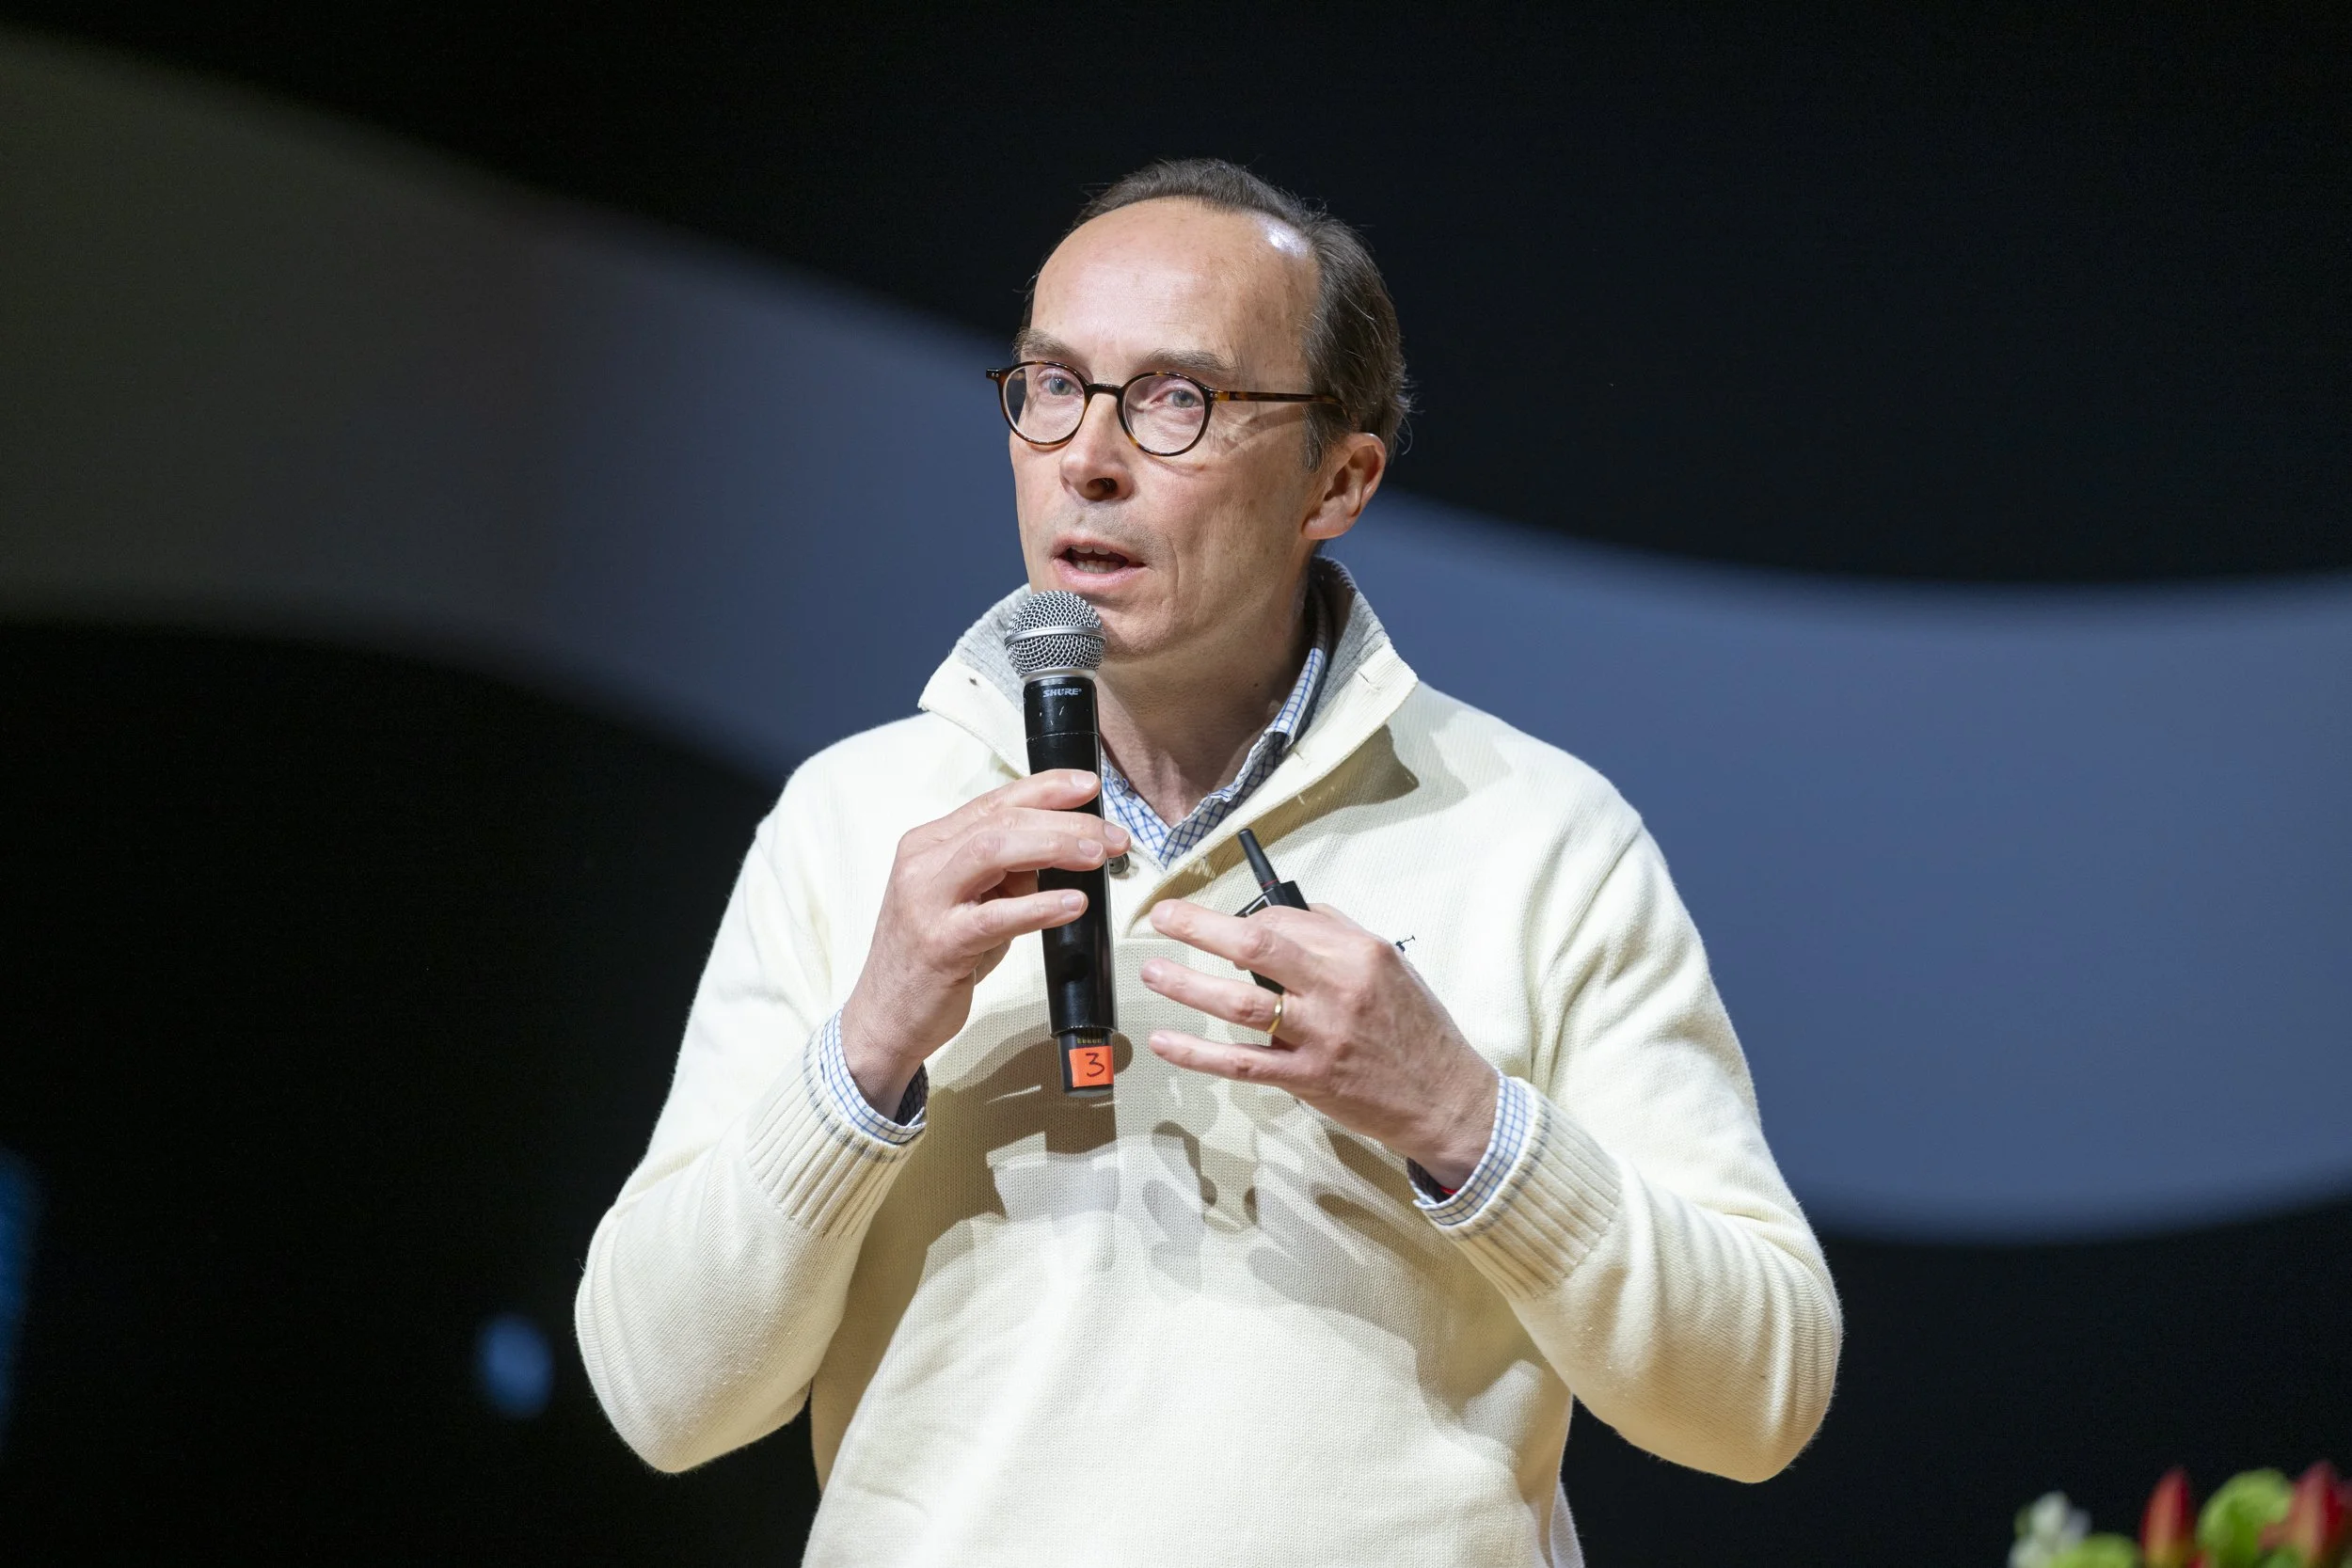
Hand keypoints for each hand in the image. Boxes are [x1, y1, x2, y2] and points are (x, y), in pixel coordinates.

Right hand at [839, 771, 1128, 1112]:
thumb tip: (1063, 849)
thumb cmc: (932, 959)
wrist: (885, 1016)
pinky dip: (1039, 906)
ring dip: (1055, 847)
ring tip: (1099, 856)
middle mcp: (922, 862)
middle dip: (1066, 821)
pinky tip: (1073, 904)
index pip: (995, 801)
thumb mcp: (968, 902)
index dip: (1047, 789)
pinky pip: (995, 916)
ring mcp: (925, 901)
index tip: (1091, 786)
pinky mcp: (939, 943)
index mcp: (929, 843)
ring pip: (993, 851)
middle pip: (1001, 820)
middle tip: (1113, 835)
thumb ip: (1006, 872)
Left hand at [1139, 900, 1498, 1189]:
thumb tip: (1291, 910)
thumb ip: (1339, 936)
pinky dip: (1197, 1052)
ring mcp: (1320, 1036)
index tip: (1214, 919)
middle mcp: (1338, 988)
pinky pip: (1242, 1063)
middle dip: (1199, 926)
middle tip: (1161, 917)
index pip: (1285, 918)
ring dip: (1188, 985)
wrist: (1445, 1097)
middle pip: (1256, 944)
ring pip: (1240, 1003)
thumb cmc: (1417, 1030)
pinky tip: (1165, 1041)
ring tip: (1152, 971)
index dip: (1241, 914)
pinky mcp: (1308, 1079)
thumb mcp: (1392, 966)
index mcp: (1357, 953)